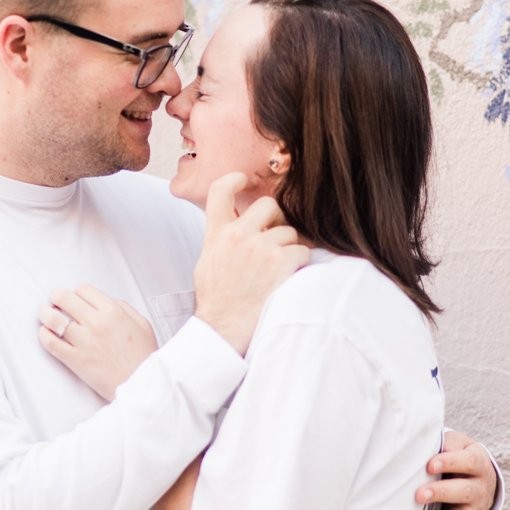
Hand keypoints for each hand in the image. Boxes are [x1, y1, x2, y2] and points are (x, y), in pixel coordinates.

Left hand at [38, 284, 157, 400]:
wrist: (141, 386)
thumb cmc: (142, 357)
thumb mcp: (142, 324)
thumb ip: (124, 308)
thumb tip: (106, 301)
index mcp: (113, 311)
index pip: (82, 289)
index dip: (76, 293)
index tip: (74, 300)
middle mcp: (97, 323)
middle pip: (63, 297)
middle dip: (56, 298)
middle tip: (55, 304)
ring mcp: (84, 341)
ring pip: (52, 318)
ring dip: (45, 314)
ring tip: (46, 317)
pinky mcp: (75, 359)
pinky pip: (50, 342)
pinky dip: (43, 335)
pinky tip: (46, 334)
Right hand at [193, 176, 310, 354]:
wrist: (222, 330)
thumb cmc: (216, 303)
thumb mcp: (207, 263)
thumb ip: (220, 240)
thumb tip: (233, 227)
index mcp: (216, 234)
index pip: (220, 190)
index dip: (235, 179)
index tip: (245, 180)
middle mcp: (238, 235)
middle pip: (268, 204)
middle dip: (277, 218)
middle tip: (276, 235)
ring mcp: (260, 247)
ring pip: (290, 232)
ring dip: (289, 248)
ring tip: (279, 270)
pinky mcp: (281, 262)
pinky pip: (302, 251)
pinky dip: (300, 264)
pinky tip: (289, 278)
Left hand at [414, 430, 497, 509]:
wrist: (476, 479)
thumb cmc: (457, 456)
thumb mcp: (457, 444)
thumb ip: (445, 443)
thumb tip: (427, 445)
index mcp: (478, 463)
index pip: (468, 462)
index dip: (449, 463)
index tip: (429, 465)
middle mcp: (479, 489)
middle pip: (465, 492)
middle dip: (441, 493)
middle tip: (419, 494)